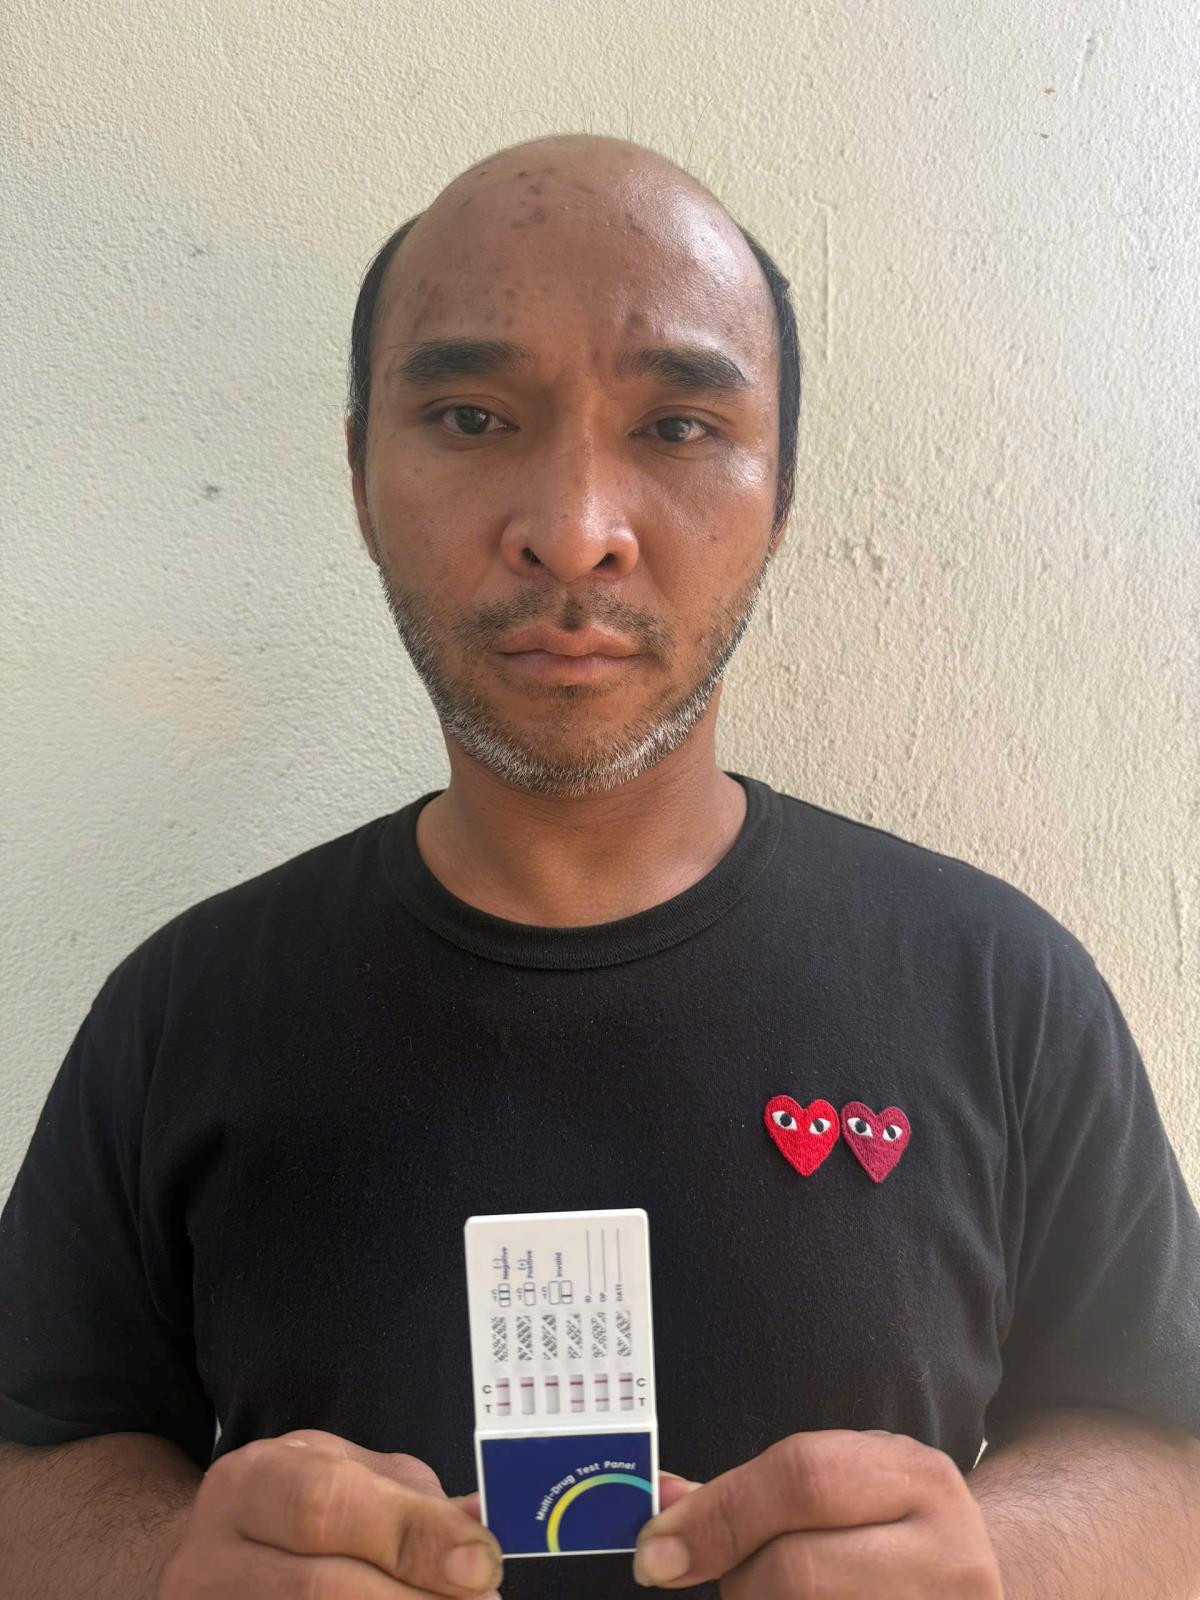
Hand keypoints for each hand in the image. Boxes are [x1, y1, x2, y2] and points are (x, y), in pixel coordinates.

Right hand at [158, 1428, 503, 1598]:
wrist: (211, 1564)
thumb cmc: (294, 1513)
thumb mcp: (344, 1476)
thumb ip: (413, 1501)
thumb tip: (481, 1530)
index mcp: (249, 1484)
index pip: (328, 1506)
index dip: (413, 1537)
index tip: (483, 1562)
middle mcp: (213, 1559)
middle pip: (322, 1589)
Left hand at [634, 1431, 1003, 1597]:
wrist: (976, 1583)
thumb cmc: (887, 1531)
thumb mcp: (842, 1489)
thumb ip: (747, 1493)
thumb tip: (660, 1503)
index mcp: (917, 1479)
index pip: (802, 1480)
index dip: (718, 1516)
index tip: (656, 1549)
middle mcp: (949, 1554)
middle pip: (796, 1572)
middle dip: (737, 1582)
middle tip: (726, 1583)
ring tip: (773, 1595)